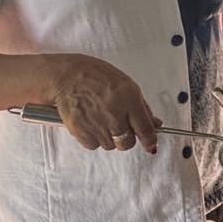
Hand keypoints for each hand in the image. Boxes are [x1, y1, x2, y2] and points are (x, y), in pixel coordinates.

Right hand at [43, 54, 158, 152]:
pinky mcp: (80, 130)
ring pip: (110, 146)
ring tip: (101, 119)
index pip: (145, 129)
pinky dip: (93, 138)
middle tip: (119, 125)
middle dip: (126, 138)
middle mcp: (114, 113)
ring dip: (109, 137)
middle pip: (127, 144)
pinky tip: (91, 122)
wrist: (67, 75)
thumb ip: (142, 107)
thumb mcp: (126, 84)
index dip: (150, 141)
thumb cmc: (96, 76)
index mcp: (130, 98)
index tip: (151, 144)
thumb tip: (155, 124)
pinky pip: (93, 145)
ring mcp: (96, 123)